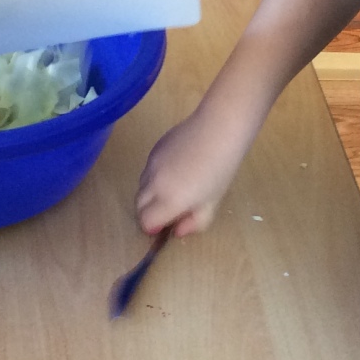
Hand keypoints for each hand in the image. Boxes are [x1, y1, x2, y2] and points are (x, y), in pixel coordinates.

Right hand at [135, 107, 255, 237]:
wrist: (218, 129)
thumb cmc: (221, 169)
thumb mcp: (212, 203)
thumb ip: (194, 222)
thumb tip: (178, 231)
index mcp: (168, 201)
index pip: (146, 222)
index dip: (154, 228)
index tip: (165, 226)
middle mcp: (153, 184)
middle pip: (138, 207)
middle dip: (149, 213)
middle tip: (168, 212)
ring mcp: (150, 165)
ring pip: (141, 187)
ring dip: (151, 195)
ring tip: (173, 189)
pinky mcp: (153, 150)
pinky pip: (147, 171)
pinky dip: (154, 178)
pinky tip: (176, 170)